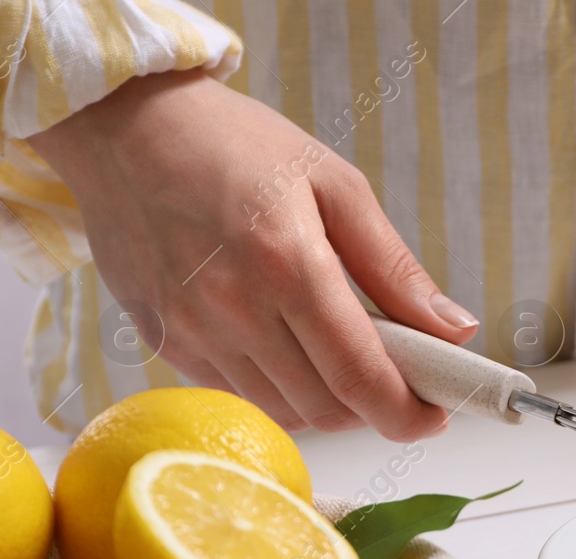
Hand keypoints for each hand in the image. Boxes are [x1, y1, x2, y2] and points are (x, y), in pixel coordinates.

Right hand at [30, 70, 477, 439]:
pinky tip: (285, 343)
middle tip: (397, 375)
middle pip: (327, 408)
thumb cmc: (235, 144)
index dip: (407, 413)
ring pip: (284, 412)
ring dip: (328, 402)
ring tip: (341, 355)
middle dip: (374, 408)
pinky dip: (279, 388)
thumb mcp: (336, 185)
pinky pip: (240, 394)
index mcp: (287, 263)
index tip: (435, 414)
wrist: (121, 126)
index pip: (360, 377)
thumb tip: (455, 329)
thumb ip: (396, 268)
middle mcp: (234, 308)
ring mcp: (192, 331)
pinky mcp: (163, 341)